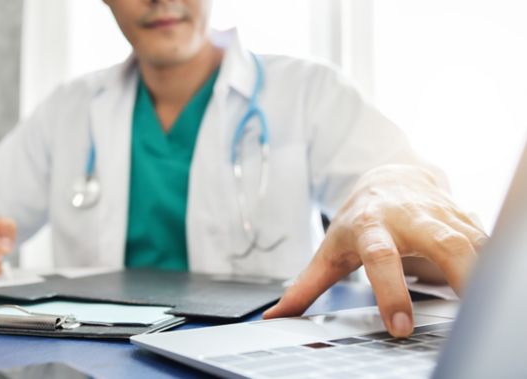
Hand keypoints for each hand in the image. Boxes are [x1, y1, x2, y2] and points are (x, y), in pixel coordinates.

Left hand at [264, 165, 486, 336]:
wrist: (389, 174)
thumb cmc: (358, 218)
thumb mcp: (329, 250)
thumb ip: (305, 287)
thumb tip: (274, 317)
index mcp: (370, 226)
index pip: (380, 257)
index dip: (390, 290)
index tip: (400, 327)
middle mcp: (408, 216)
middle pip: (441, 242)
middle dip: (460, 274)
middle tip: (467, 313)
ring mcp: (440, 214)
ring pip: (473, 240)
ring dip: (482, 271)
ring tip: (485, 304)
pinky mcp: (463, 216)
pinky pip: (485, 240)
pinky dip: (492, 263)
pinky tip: (493, 284)